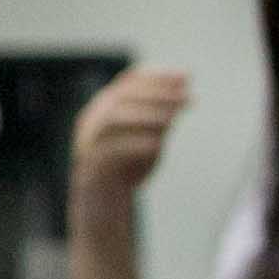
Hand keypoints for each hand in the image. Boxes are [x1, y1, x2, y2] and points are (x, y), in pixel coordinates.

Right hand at [69, 67, 187, 223]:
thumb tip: (184, 84)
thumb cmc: (128, 165)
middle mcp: (93, 119)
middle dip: (158, 93)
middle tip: (187, 98)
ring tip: (174, 119)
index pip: (129, 81)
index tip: (186, 77)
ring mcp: (91, 141)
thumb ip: (161, 112)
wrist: (104, 201)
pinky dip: (137, 144)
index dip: (158, 76)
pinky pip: (114, 149)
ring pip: (115, 118)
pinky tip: (159, 144)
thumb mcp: (148, 134)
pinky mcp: (93, 164)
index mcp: (104, 106)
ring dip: (147, 115)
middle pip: (124, 96)